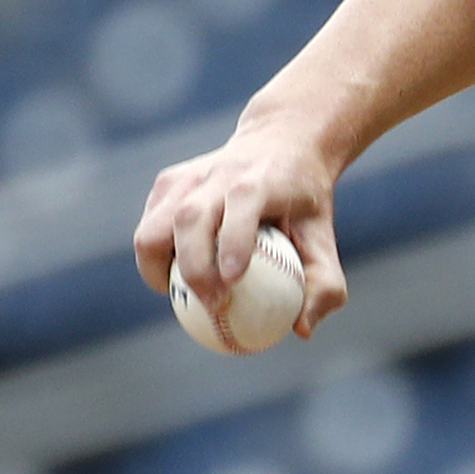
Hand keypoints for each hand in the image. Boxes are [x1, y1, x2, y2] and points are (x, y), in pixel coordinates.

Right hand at [133, 118, 347, 337]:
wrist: (281, 144)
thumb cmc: (303, 202)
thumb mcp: (324, 235)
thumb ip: (324, 283)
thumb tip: (301, 330)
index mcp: (261, 180)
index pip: (242, 206)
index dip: (232, 243)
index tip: (231, 283)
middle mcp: (219, 174)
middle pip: (190, 220)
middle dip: (193, 268)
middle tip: (210, 305)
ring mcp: (187, 176)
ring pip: (155, 226)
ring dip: (159, 269)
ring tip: (180, 295)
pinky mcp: (166, 183)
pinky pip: (150, 226)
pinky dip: (155, 257)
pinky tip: (175, 277)